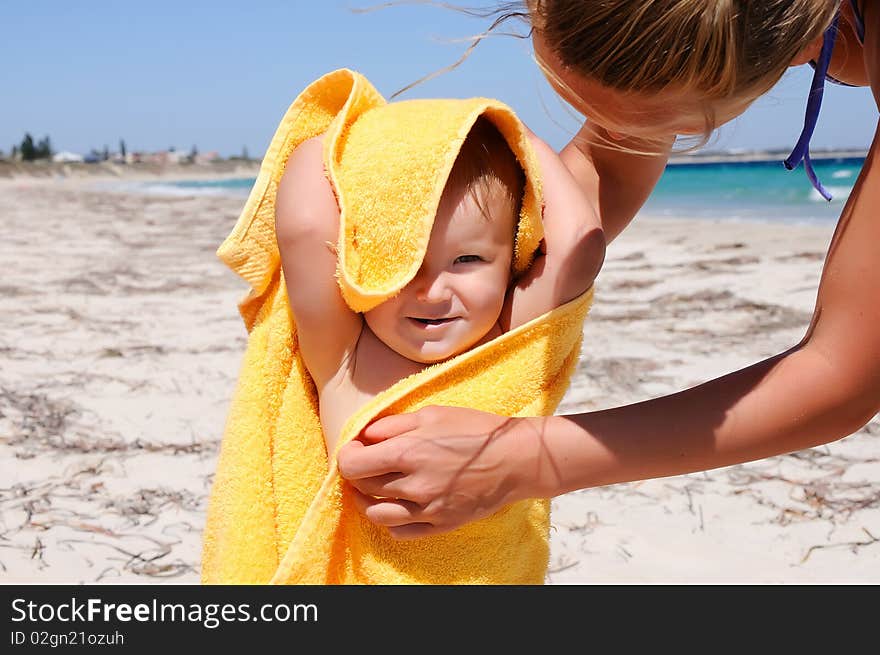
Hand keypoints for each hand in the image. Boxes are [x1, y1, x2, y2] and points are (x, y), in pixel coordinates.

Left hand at [336, 406, 537, 538]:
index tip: (354, 450)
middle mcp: (413, 485)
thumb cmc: (474, 430)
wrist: (515, 458)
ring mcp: (427, 509)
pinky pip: (400, 532)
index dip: (346, 456)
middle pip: (363, 487)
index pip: (353, 465)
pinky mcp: (440, 524)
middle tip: (366, 463)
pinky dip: (390, 521)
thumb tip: (364, 436)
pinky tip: (396, 505)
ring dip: (367, 501)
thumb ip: (393, 425)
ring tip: (374, 488)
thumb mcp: (432, 414)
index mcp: (408, 452)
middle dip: (357, 475)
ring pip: (376, 515)